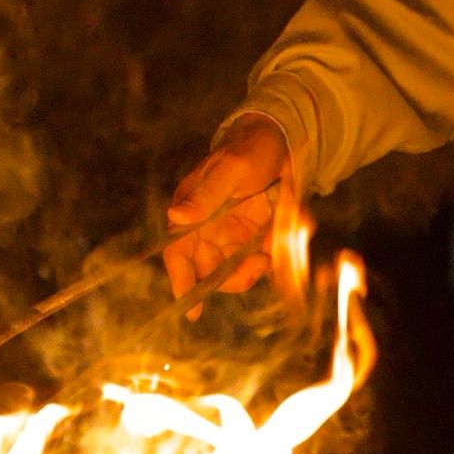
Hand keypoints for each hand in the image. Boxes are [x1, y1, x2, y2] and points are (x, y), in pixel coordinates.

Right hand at [164, 118, 295, 303]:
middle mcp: (206, 229)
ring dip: (251, 271)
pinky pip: (256, 262)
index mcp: (191, 213)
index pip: (177, 254)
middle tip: (258, 264)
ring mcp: (229, 236)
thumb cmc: (248, 150)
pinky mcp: (251, 239)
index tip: (191, 311)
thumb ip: (206, 197)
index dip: (180, 282)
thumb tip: (175, 217)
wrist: (278, 142)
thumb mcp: (230, 170)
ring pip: (233, 272)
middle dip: (231, 278)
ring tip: (268, 252)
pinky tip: (276, 237)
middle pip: (208, 272)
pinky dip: (267, 259)